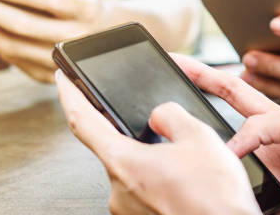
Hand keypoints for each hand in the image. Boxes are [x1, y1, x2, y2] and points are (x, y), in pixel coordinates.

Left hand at [55, 70, 259, 214]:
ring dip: (150, 160)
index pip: (82, 120)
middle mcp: (118, 189)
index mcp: (123, 162)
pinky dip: (157, 179)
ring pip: (132, 169)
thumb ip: (169, 114)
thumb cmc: (216, 200)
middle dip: (135, 134)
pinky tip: (182, 181)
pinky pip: (142, 189)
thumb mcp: (198, 137)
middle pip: (113, 146)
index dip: (70, 94)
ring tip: (185, 165)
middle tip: (165, 137)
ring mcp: (128, 209)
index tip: (63, 79)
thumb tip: (159, 115)